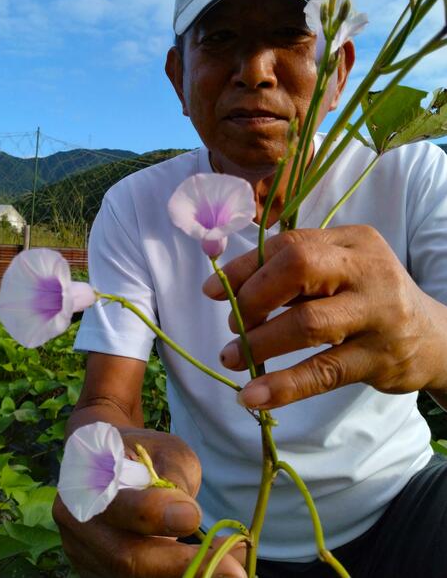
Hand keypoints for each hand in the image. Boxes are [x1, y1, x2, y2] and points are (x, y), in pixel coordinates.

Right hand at [53, 427, 246, 577]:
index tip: (195, 518)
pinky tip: (209, 571)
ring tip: (231, 568)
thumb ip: (173, 477)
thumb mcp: (164, 449)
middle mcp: (75, 521)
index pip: (120, 506)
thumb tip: (186, 518)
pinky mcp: (97, 573)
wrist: (105, 460)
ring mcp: (82, 553)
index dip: (157, 516)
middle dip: (183, 567)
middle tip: (235, 570)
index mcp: (86, 477)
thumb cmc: (142, 450)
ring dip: (184, 577)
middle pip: (126, 558)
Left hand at [203, 225, 446, 408]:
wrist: (433, 338)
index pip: (289, 243)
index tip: (212, 292)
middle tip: (233, 324)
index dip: (245, 267)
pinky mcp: (379, 358)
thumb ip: (295, 270)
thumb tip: (228, 287)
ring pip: (307, 323)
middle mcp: (368, 270)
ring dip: (259, 342)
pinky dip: (282, 386)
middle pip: (299, 267)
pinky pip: (322, 372)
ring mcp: (377, 314)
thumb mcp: (340, 270)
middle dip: (253, 297)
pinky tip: (252, 397)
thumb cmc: (367, 298)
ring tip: (232, 357)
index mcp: (352, 241)